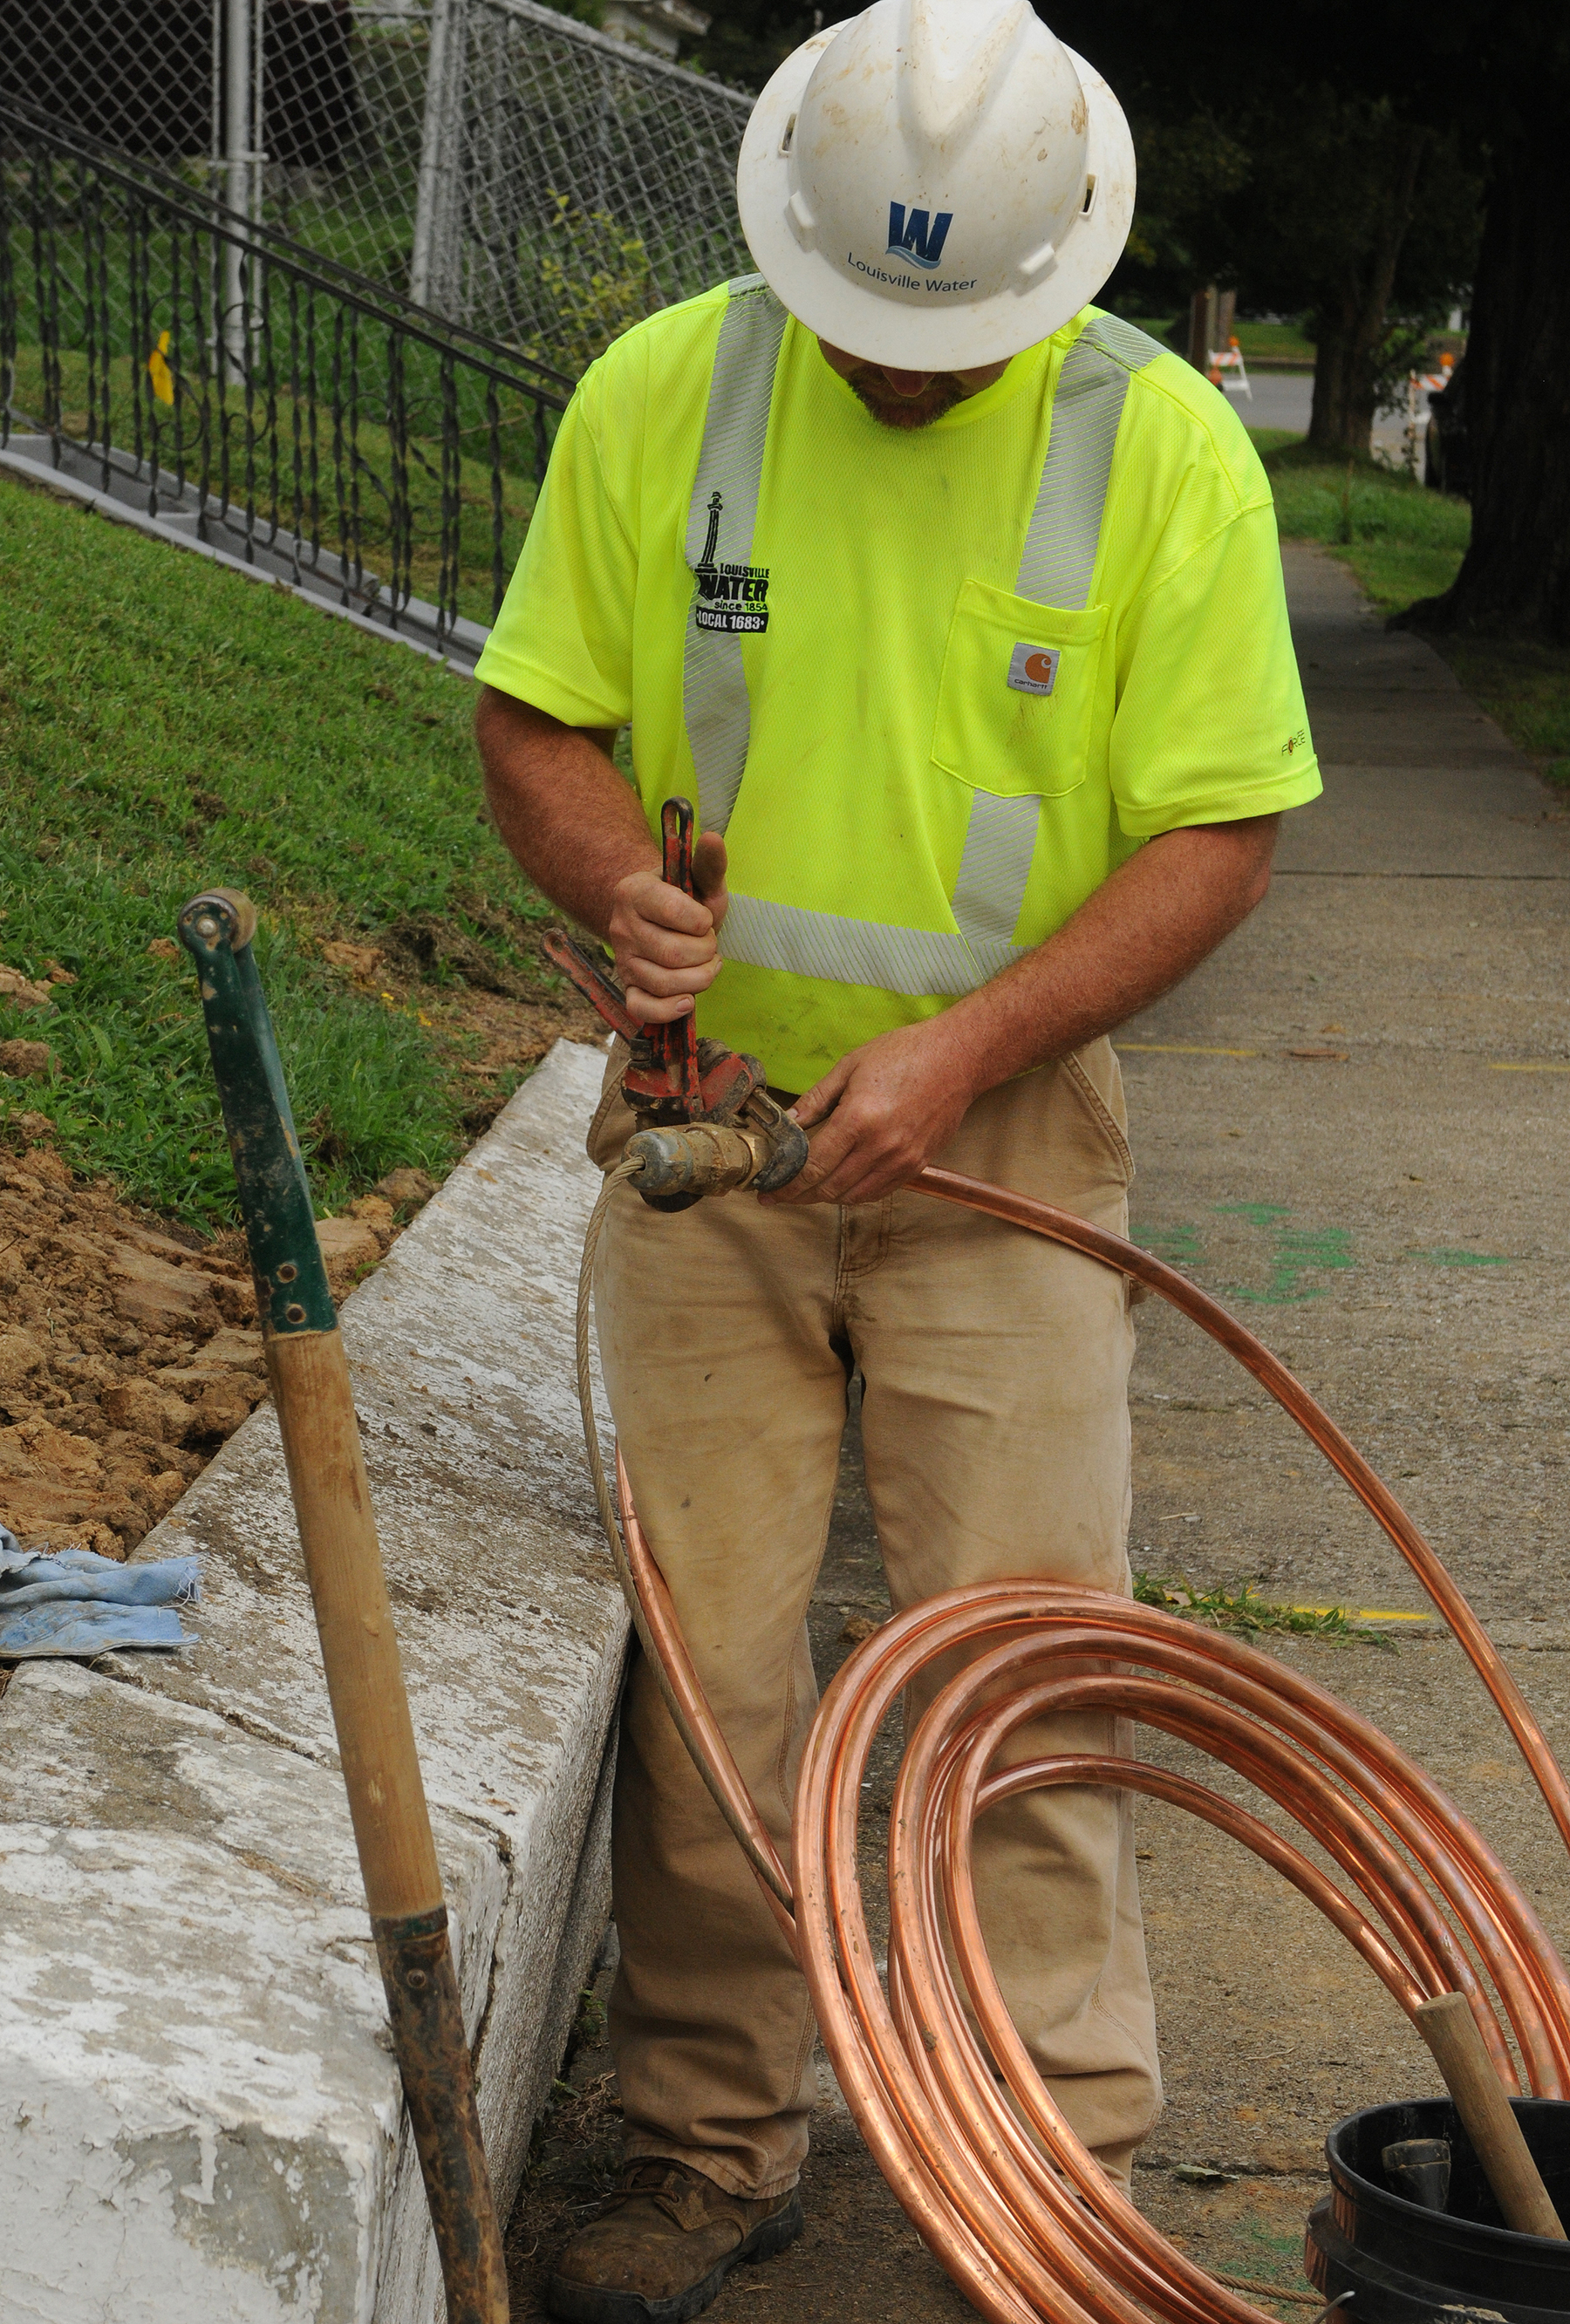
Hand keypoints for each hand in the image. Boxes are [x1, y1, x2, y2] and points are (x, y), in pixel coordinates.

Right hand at [607, 832, 728, 1025]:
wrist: (659, 920)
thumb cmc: (685, 900)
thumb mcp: (700, 880)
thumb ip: (709, 863)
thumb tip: (713, 838)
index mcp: (635, 892)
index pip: (674, 912)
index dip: (702, 921)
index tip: (705, 919)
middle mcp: (622, 927)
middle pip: (673, 954)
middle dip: (705, 952)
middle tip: (708, 943)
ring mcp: (623, 960)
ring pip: (664, 983)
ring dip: (699, 980)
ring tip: (706, 966)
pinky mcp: (628, 987)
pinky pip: (641, 1008)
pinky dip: (667, 1011)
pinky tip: (687, 1002)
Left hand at [762, 1017, 978, 1206]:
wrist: (958, 1058)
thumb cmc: (904, 1053)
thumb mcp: (851, 1066)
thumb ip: (816, 1099)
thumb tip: (788, 1123)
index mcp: (858, 1120)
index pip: (813, 1166)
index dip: (786, 1183)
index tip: (768, 1190)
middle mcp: (880, 1147)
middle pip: (829, 1187)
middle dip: (800, 1195)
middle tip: (780, 1193)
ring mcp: (901, 1160)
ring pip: (853, 1196)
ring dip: (826, 1196)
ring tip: (807, 1189)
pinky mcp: (917, 1165)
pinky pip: (879, 1191)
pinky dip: (855, 1192)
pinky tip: (841, 1183)